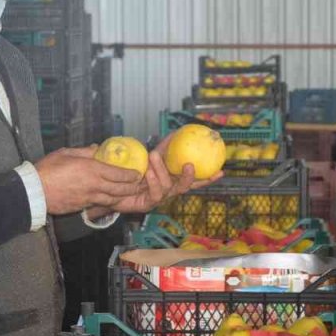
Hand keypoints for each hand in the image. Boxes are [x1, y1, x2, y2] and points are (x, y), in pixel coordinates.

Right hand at [35, 147, 146, 215]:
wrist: (35, 191)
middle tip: (138, 184)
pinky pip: (101, 204)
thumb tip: (96, 149)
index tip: (138, 173)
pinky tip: (111, 199)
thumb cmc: (48, 169)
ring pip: (112, 199)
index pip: (118, 173)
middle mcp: (94, 185)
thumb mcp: (66, 153)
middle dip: (132, 187)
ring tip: (129, 192)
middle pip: (120, 189)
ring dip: (123, 196)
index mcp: (92, 169)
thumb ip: (84, 151)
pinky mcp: (83, 206)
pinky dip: (109, 202)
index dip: (131, 174)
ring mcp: (89, 197)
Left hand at [99, 132, 224, 214]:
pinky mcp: (148, 204)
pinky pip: (154, 193)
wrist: (114, 187)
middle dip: (189, 177)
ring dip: (162, 170)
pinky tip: (149, 171)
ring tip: (154, 156)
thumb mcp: (151, 156)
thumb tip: (178, 131)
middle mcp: (169, 191)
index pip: (195, 181)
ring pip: (167, 187)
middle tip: (190, 165)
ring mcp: (159, 199)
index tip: (221, 171)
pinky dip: (153, 181)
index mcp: (173, 181)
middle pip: (184, 187)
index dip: (208, 178)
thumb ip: (165, 146)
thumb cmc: (135, 171)